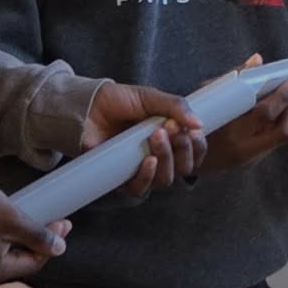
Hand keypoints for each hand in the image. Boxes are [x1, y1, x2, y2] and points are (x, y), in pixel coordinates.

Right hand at [0, 176, 69, 284]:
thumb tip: (60, 248)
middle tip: (55, 221)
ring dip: (22, 238)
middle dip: (38, 240)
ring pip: (4, 253)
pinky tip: (12, 222)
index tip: (64, 223)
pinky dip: (5, 237)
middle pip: (18, 259)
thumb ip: (36, 235)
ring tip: (36, 219)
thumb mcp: (11, 218)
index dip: (52, 243)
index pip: (33, 263)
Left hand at [82, 80, 205, 195]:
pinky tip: (148, 161)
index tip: (192, 131)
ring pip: (165, 179)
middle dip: (182, 150)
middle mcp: (159, 156)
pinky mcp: (121, 179)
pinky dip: (147, 177)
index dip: (198, 146)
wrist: (88, 106)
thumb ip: (176, 107)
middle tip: (171, 130)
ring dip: (166, 159)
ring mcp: (141, 169)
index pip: (195, 152)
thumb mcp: (150, 97)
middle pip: (184, 168)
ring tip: (156, 137)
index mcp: (170, 138)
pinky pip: (140, 189)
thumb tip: (200, 123)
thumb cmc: (119, 101)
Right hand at [203, 55, 287, 172]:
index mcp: (230, 131)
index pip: (265, 114)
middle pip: (284, 130)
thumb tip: (257, 60)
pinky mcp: (254, 160)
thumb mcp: (208, 95)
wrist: (182, 156)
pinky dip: (285, 120)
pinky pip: (276, 139)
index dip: (283, 96)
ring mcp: (250, 158)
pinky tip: (287, 106)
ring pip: (284, 136)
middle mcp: (243, 148)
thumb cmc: (195, 120)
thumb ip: (234, 79)